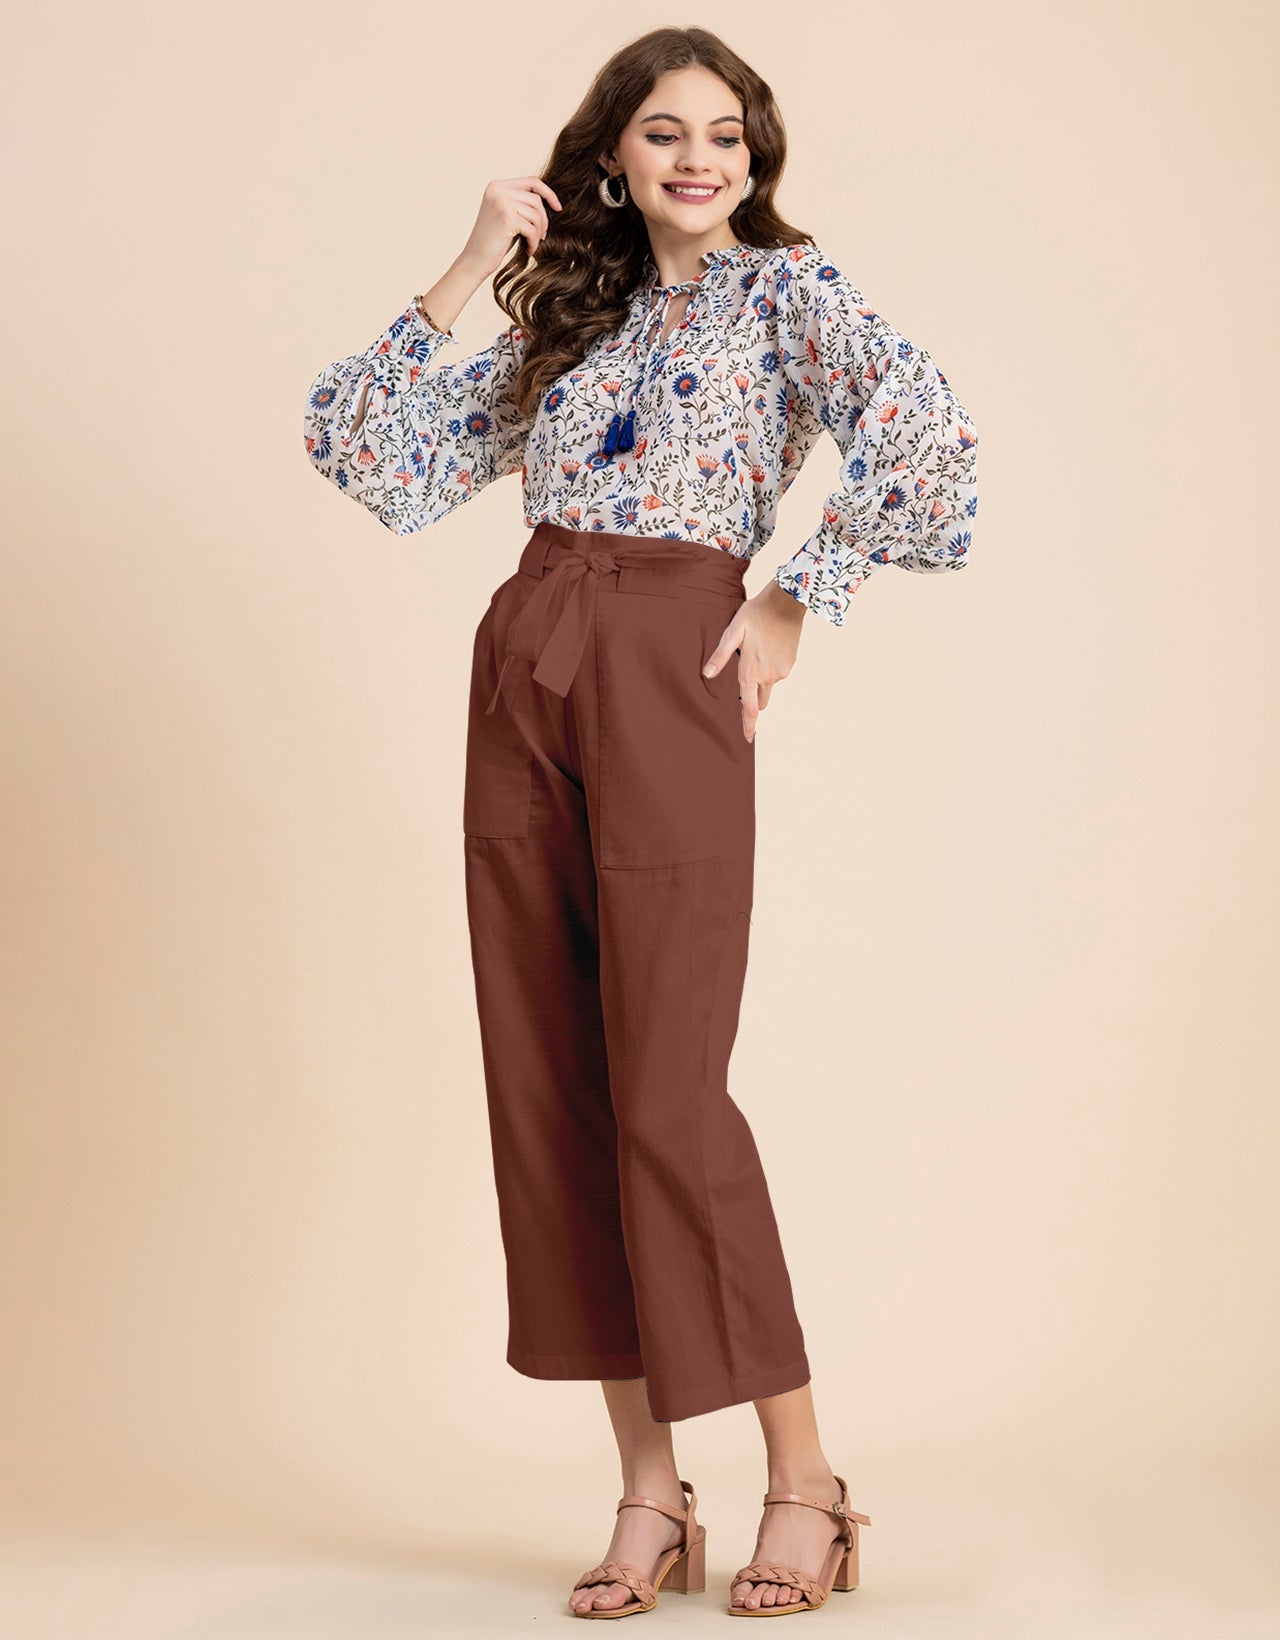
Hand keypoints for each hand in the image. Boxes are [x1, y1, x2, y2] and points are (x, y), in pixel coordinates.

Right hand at [458, 176, 562, 275]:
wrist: (474, 261)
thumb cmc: (493, 241)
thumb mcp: (507, 215)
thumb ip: (521, 202)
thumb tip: (550, 199)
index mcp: (497, 186)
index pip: (532, 181)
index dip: (548, 193)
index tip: (558, 208)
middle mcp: (498, 191)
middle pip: (536, 200)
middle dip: (543, 220)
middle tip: (540, 237)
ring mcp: (501, 203)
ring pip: (536, 215)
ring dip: (538, 233)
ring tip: (531, 244)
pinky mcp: (507, 219)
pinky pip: (532, 229)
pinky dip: (533, 242)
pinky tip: (528, 251)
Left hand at [702, 580, 806, 742]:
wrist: (786, 602)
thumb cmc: (756, 614)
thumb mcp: (733, 632)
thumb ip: (721, 656)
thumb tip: (707, 674)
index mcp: (751, 672)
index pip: (750, 707)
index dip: (748, 724)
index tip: (748, 739)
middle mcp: (768, 676)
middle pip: (761, 700)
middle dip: (753, 698)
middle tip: (745, 679)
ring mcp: (782, 671)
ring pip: (768, 684)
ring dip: (761, 677)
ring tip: (756, 649)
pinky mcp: (790, 663)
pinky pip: (777, 672)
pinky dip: (770, 666)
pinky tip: (766, 646)